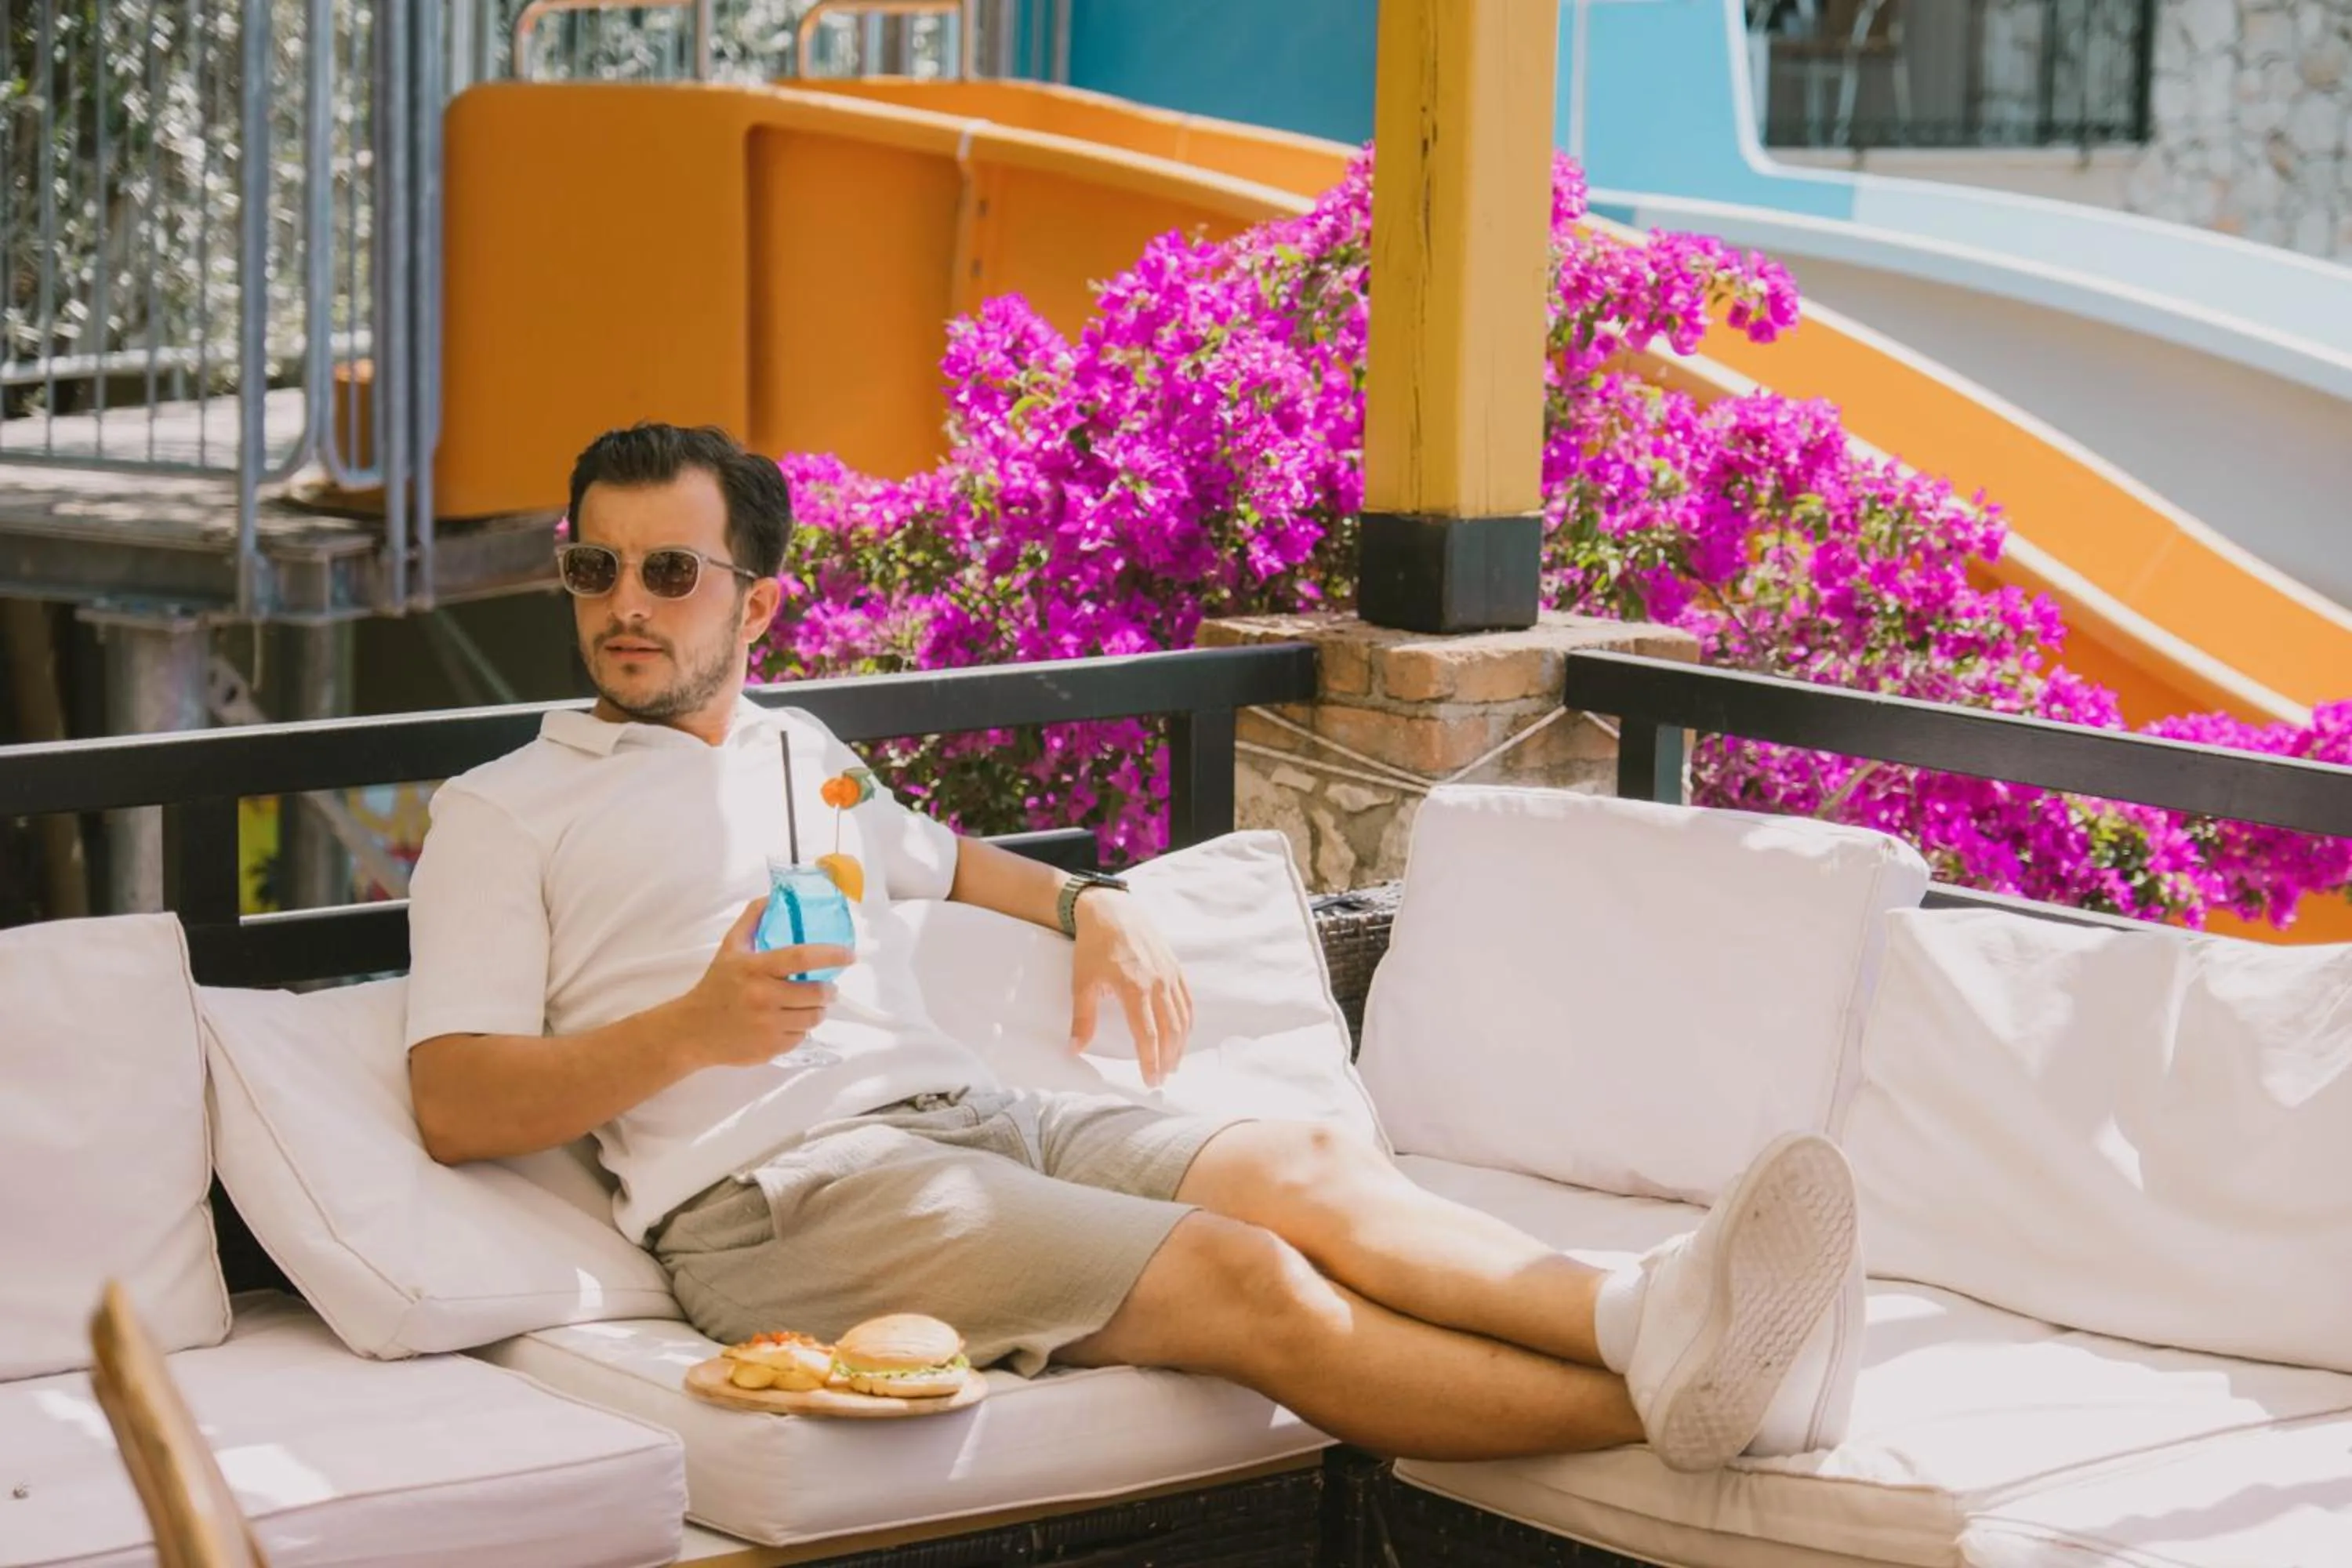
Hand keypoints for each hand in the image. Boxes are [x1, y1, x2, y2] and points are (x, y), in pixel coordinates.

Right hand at [677, 899, 852, 1069]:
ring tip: (810, 1004)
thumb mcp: (730, 949)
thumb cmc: (716, 985)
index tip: (850, 955)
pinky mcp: (770, 1048)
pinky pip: (800, 1036)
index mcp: (755, 969)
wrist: (692, 1031)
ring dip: (818, 1009)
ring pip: (813, 1017)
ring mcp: (767, 1026)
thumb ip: (752, 920)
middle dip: (829, 990)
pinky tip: (789, 1021)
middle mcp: (762, 997)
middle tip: (828, 987)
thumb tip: (773, 896)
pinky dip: (800, 1028)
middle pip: (815, 993)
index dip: (830, 955)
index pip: (800, 958)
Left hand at [1068, 893, 1192, 1087]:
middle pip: (1170, 1030)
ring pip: (1182, 1017)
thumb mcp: (1082, 983)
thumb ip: (1082, 1018)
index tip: (1149, 1080)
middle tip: (1162, 1078)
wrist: (1112, 911)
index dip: (1150, 1061)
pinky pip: (1187, 1000)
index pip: (1148, 1034)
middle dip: (1168, 1058)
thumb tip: (1075, 1049)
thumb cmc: (1094, 947)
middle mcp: (1157, 983)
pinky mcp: (1175, 967)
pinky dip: (1187, 1022)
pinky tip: (1183, 1035)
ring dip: (1181, 1044)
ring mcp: (1169, 974)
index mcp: (1134, 988)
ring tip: (1173, 1063)